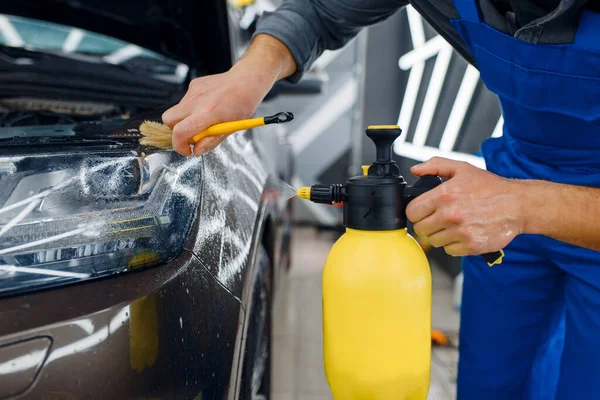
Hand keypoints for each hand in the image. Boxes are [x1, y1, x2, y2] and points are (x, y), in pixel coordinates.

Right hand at [162, 34, 295, 156]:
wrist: (247, 80)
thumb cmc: (243, 103)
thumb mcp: (231, 128)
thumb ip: (211, 141)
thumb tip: (197, 150)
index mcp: (207, 113)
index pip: (180, 132)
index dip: (179, 146)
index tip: (187, 150)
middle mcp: (197, 100)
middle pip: (168, 119)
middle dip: (175, 131)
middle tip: (191, 135)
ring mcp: (193, 90)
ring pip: (176, 110)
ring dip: (185, 119)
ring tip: (204, 120)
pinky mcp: (194, 84)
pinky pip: (185, 101)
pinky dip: (191, 108)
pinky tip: (206, 107)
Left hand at [405, 157, 524, 255]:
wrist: (518, 205)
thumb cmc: (491, 187)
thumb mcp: (462, 168)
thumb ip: (435, 165)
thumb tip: (415, 170)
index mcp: (444, 195)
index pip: (412, 212)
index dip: (416, 211)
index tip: (424, 211)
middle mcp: (450, 215)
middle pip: (420, 229)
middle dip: (427, 223)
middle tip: (439, 218)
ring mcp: (460, 232)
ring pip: (434, 241)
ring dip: (441, 234)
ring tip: (454, 224)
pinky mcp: (471, 245)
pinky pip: (449, 250)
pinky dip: (454, 244)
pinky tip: (464, 233)